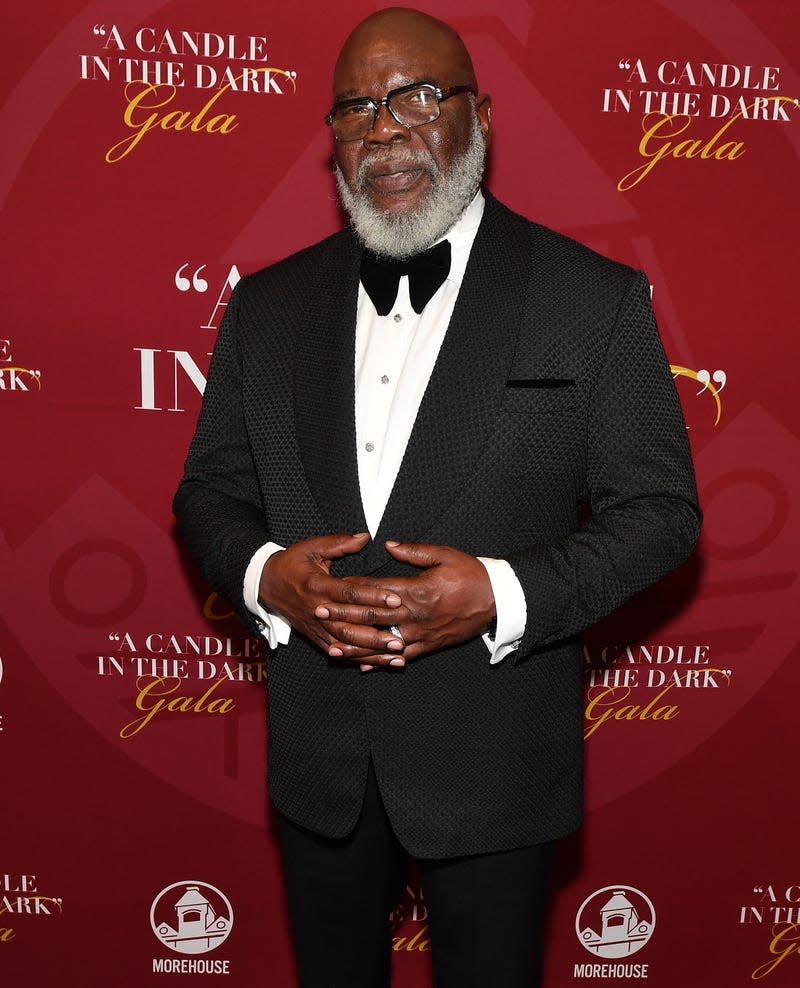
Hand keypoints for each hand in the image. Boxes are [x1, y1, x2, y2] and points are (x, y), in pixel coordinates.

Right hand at [258, 533, 406, 666]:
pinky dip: (356, 660)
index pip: (350, 594)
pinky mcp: (315, 637)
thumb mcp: (312, 547)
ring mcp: (316, 627)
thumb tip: (364, 537)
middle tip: (401, 638)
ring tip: (396, 656)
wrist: (265, 584)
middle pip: (350, 625)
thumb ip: (339, 543)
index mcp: (318, 586)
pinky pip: (337, 652)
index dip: (373, 597)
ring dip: (371, 652)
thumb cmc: (291, 563)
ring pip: (345, 644)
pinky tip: (375, 664)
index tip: (395, 600)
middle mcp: (317, 610)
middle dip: (376, 633)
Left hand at [317, 541, 495, 665]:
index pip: (376, 590)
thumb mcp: (444, 555)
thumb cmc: (471, 574)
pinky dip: (380, 662)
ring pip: (382, 641)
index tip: (330, 587)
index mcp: (416, 589)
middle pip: (372, 616)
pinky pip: (401, 657)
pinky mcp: (429, 646)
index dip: (351, 589)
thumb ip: (414, 552)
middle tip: (319, 612)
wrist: (498, 600)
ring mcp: (421, 633)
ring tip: (333, 646)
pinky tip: (362, 665)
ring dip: (356, 644)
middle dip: (343, 615)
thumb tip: (388, 546)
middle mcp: (414, 614)